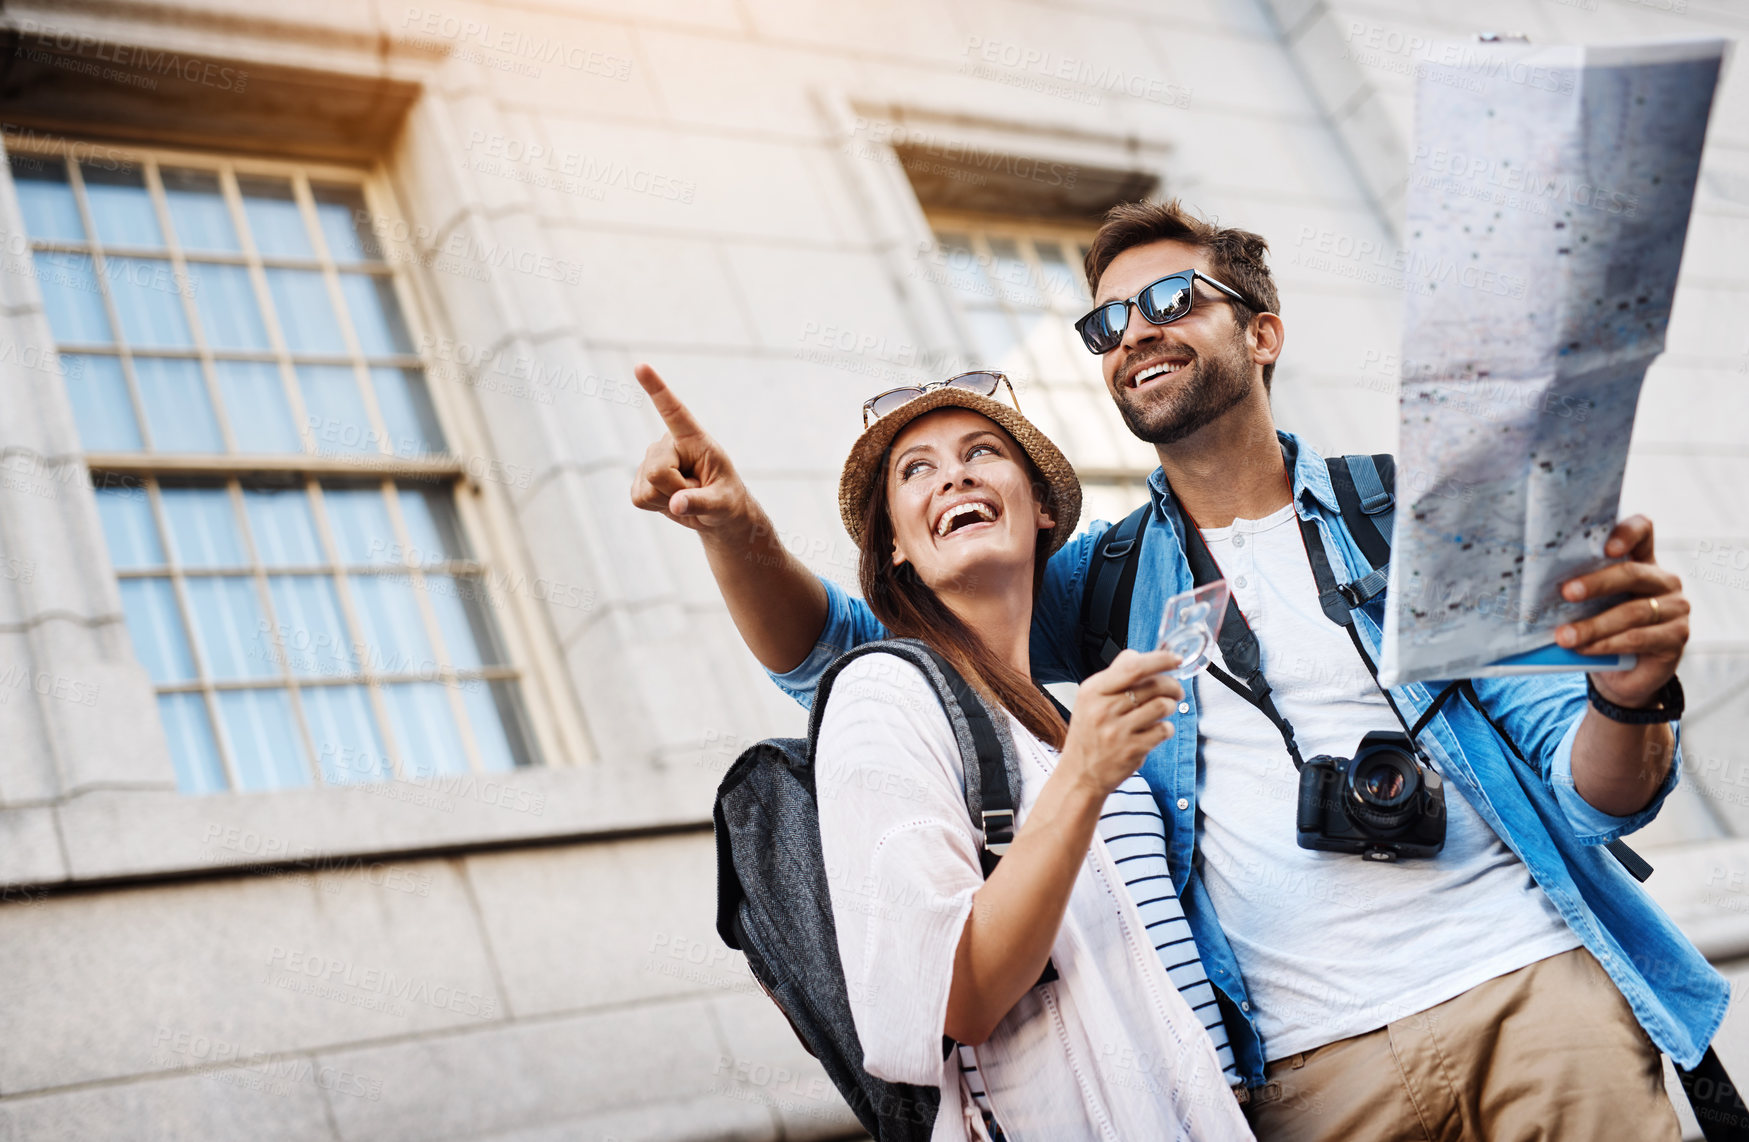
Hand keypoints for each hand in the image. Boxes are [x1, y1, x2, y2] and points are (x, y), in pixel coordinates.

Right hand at [629, 364, 751, 532]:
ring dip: (667, 500)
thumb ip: (701, 502)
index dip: (657, 389)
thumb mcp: (723, 504)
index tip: (640, 366)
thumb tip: (675, 504)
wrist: (716, 514)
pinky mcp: (640, 478)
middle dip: (675, 490)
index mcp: (694, 438)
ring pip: (647, 487)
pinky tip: (671, 501)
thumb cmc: (726, 500)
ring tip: (686, 495)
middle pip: (657, 471)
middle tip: (696, 491)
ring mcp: (651, 459)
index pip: (673, 411)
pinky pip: (639, 498)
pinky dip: (656, 506)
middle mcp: (668, 443)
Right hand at [1059, 649, 1182, 795]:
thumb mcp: (1089, 701)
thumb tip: (1137, 655)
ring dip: (1170, 706)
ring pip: (1162, 705)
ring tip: (1164, 709)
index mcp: (1093, 691)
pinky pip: (1163, 730)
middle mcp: (1104, 709)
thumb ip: (1113, 677)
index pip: (1133, 667)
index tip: (1175, 659)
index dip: (1160, 659)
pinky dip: (1166, 728)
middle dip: (1172, 685)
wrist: (1079, 775)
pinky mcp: (1132, 750)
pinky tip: (1156, 730)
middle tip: (1175, 690)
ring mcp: (1118, 731)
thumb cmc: (1088, 735)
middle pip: (1153, 684)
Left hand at [1556, 515, 1688, 707]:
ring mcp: (1676, 608)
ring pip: (1632, 612)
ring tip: (1563, 636)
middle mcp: (1664, 581)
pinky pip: (1638, 638)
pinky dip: (1606, 644)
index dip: (1627, 532)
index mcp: (1642, 562)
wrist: (1623, 674)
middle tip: (1566, 593)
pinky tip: (1584, 649)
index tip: (1606, 548)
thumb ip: (1579, 590)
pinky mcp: (1677, 637)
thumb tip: (1537, 587)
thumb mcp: (1590, 605)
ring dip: (1593, 625)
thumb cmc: (1601, 630)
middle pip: (1632, 573)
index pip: (1643, 531)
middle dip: (1596, 583)